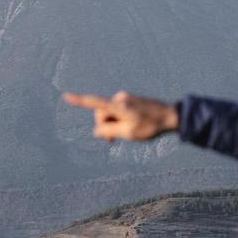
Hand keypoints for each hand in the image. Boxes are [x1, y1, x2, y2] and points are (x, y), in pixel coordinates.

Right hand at [62, 90, 178, 140]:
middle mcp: (120, 98)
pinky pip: (118, 113)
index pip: (95, 103)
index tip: (65, 96)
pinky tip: (132, 127)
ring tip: (129, 133)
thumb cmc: (150, 126)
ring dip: (114, 125)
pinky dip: (120, 121)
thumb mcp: (128, 133)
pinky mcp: (130, 101)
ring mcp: (125, 99)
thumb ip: (109, 132)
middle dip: (105, 127)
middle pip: (102, 115)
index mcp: (118, 105)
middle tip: (114, 141)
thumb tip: (96, 131)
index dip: (79, 101)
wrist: (171, 116)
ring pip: (110, 115)